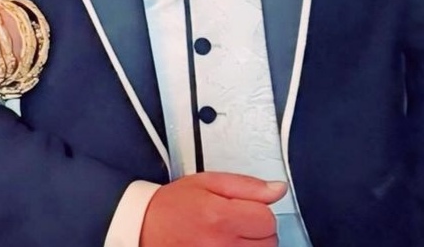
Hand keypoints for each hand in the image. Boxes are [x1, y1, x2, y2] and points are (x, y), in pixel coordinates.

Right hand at [139, 173, 286, 246]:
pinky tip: (228, 246)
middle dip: (257, 230)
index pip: (268, 218)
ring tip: (229, 237)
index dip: (258, 210)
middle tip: (234, 223)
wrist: (145, 229)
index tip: (244, 209)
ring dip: (251, 246)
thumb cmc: (173, 206)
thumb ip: (247, 186)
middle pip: (269, 241)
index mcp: (220, 217)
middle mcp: (222, 246)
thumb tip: (278, 189)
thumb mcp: (207, 182)